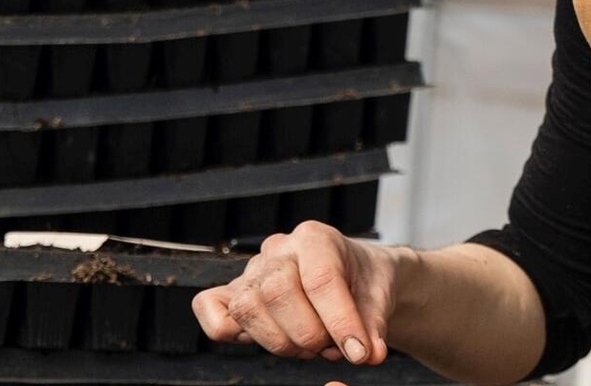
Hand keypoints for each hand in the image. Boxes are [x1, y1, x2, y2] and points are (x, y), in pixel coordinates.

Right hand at [192, 221, 404, 365]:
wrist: (357, 277)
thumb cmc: (364, 282)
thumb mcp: (380, 299)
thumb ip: (372, 327)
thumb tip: (367, 353)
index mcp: (316, 238)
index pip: (320, 279)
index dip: (340, 322)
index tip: (358, 352)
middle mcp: (278, 249)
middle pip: (277, 292)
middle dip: (309, 334)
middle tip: (332, 347)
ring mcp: (251, 270)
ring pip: (247, 307)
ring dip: (282, 342)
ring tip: (311, 347)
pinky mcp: (233, 293)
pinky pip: (210, 309)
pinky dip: (229, 331)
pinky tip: (273, 337)